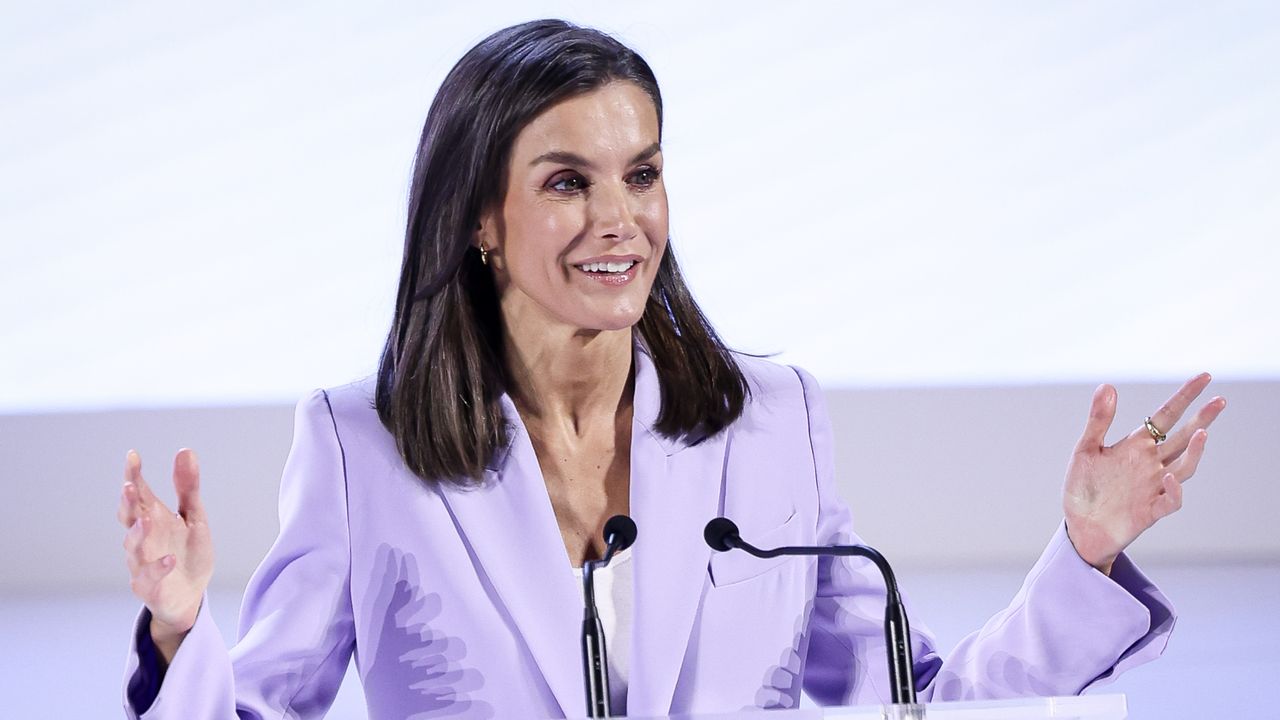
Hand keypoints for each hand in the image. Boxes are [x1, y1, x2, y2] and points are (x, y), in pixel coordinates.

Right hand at [118, 449, 213, 659]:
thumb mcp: (194, 517)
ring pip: (134, 547)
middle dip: (127, 503)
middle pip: (129, 518)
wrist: (191, 595)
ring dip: (139, 533)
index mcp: (153, 517)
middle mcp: (143, 538)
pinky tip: (170, 559)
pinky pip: (149, 577)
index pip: (139, 493)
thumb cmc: (188, 552)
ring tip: (147, 518)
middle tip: (129, 486)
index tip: (133, 456)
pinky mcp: (149, 586)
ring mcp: (142, 562)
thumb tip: (185, 450)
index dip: (133, 475)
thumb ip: (188, 488)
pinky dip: (158, 568)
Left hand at [1063, 373, 1225, 573]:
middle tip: (1220, 400)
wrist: (1080, 527)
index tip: (1205, 377)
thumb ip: (1099, 420)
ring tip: (1201, 432)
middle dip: (1202, 419)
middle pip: (1182, 437)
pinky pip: (1171, 500)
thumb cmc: (1083, 488)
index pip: (1166, 416)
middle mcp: (1151, 463)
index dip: (1185, 396)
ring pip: (1184, 466)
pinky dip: (1174, 489)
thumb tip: (1107, 385)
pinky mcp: (1151, 510)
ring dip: (1194, 451)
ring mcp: (1154, 486)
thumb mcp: (1086, 450)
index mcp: (1136, 445)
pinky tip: (1170, 475)